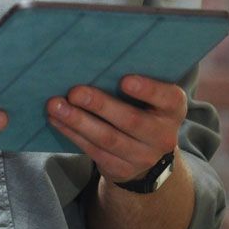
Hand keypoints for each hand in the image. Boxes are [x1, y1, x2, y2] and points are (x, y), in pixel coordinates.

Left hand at [45, 74, 187, 182]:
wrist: (148, 157)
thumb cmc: (145, 111)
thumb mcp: (153, 99)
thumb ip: (138, 83)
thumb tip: (96, 59)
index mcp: (173, 109)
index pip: (167, 98)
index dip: (148, 90)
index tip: (125, 80)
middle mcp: (162, 135)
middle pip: (130, 121)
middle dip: (100, 105)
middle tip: (75, 92)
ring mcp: (142, 156)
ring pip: (107, 138)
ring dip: (78, 121)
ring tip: (55, 106)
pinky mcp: (120, 168)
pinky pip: (93, 150)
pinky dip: (72, 133)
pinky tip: (56, 120)